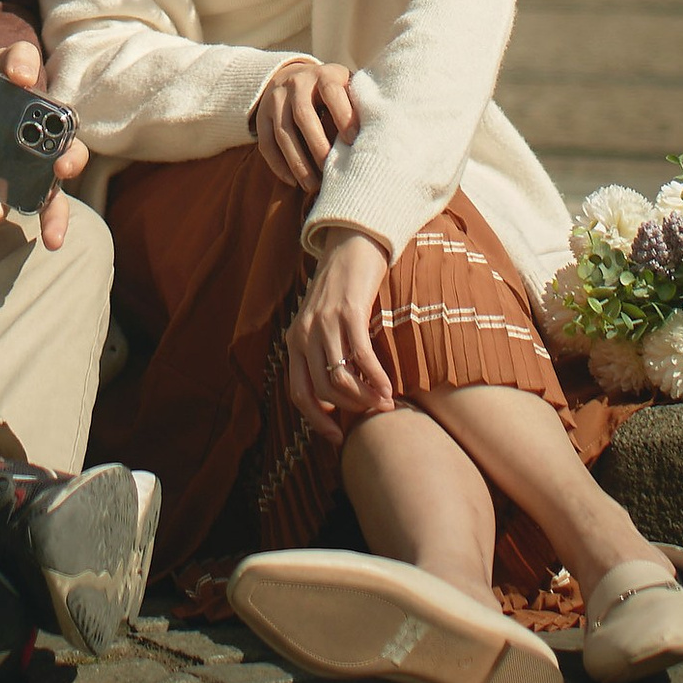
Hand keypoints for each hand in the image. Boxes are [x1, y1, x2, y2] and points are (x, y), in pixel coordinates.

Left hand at [0, 41, 87, 251]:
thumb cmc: (2, 72)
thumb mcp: (12, 57)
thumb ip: (20, 58)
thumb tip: (22, 77)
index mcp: (49, 138)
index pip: (71, 156)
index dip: (72, 163)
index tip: (62, 167)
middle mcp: (28, 167)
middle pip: (46, 202)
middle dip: (50, 220)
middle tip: (49, 236)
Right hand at [252, 55, 356, 190]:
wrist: (295, 77)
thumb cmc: (333, 93)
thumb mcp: (346, 89)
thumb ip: (358, 107)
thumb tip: (375, 137)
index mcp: (324, 74)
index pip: (332, 92)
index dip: (343, 116)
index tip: (352, 141)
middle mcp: (297, 82)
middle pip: (303, 115)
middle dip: (317, 146)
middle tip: (330, 171)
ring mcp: (275, 98)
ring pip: (283, 132)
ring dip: (298, 162)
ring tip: (313, 186)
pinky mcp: (262, 115)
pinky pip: (266, 143)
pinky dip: (278, 164)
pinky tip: (292, 181)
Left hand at [286, 227, 394, 438]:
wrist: (351, 243)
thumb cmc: (341, 289)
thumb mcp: (322, 323)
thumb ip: (324, 354)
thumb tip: (339, 398)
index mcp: (294, 340)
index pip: (299, 393)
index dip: (316, 421)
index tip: (336, 438)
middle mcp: (304, 333)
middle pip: (324, 390)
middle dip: (351, 409)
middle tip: (374, 411)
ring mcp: (324, 322)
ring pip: (341, 378)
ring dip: (365, 398)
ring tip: (386, 403)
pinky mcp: (348, 312)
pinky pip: (361, 357)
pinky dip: (376, 379)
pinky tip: (389, 388)